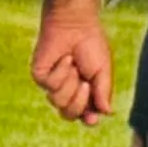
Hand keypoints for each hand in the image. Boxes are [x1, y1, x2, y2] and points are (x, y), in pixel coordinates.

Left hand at [32, 1, 112, 123]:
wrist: (75, 26)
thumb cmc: (91, 45)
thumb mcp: (103, 70)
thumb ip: (103, 92)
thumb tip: (107, 113)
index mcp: (85, 92)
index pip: (84, 115)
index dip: (87, 120)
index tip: (92, 119)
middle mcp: (67, 91)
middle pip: (69, 115)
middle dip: (79, 102)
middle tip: (86, 83)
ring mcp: (52, 85)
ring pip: (59, 103)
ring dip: (71, 85)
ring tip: (75, 66)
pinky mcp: (40, 76)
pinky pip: (50, 86)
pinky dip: (61, 72)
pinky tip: (64, 59)